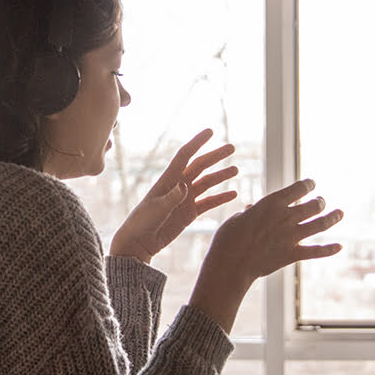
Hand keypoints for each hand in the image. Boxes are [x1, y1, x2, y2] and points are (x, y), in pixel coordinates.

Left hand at [108, 130, 239, 264]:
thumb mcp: (156, 209)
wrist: (138, 243)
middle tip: (232, 147)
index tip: (211, 131)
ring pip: (207, 183)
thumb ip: (171, 198)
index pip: (185, 155)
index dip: (198, 142)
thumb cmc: (142, 223)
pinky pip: (208, 203)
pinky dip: (220, 198)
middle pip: (200, 166)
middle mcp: (178, 186)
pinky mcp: (189, 213)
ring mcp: (185, 200)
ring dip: (221, 176)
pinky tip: (233, 193)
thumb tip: (185, 186)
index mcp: (168, 180)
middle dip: (215, 156)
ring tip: (236, 169)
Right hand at [187, 178, 343, 331]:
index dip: (308, 184)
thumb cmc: (228, 238)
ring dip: (333, 217)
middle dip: (320, 202)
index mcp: (272, 203)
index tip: (311, 184)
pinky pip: (316, 251)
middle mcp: (286, 217)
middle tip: (320, 202)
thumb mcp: (237, 218)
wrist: (230, 263)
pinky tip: (339, 247)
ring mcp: (291, 236)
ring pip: (320, 224)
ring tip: (340, 213)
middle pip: (314, 205)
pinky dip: (329, 249)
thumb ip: (250, 213)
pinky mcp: (292, 254)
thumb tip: (252, 210)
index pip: (299, 188)